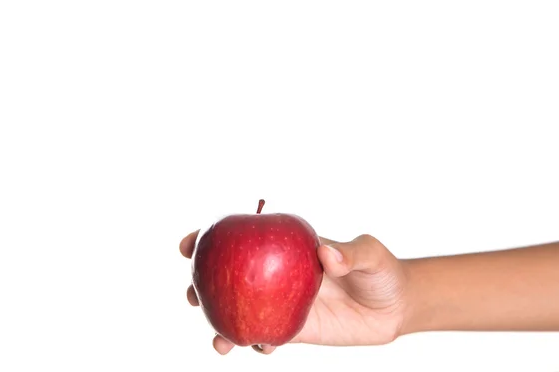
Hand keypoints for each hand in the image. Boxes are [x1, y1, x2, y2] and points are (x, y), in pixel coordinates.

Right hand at [180, 231, 409, 354]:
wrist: (394, 307)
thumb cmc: (382, 271)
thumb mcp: (371, 255)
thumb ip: (350, 252)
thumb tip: (326, 255)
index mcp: (286, 247)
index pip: (245, 237)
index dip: (213, 238)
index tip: (191, 244)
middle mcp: (277, 274)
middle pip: (232, 276)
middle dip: (204, 284)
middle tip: (191, 294)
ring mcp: (282, 303)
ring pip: (243, 311)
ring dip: (223, 324)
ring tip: (219, 340)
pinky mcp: (295, 330)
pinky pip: (268, 336)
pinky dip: (257, 343)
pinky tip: (259, 347)